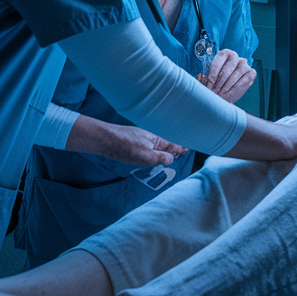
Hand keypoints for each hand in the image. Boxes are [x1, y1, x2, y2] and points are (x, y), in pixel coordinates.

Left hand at [68, 116, 187, 166]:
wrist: (105, 139)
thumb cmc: (125, 147)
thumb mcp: (145, 156)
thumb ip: (160, 158)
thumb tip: (172, 159)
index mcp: (158, 139)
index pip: (175, 143)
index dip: (183, 146)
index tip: (192, 147)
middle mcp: (153, 136)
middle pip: (168, 143)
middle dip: (176, 147)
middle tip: (185, 151)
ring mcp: (144, 138)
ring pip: (159, 144)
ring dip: (166, 148)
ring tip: (173, 153)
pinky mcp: (136, 141)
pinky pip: (151, 145)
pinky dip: (156, 149)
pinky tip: (154, 152)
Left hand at [198, 49, 256, 103]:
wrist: (226, 90)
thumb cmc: (216, 83)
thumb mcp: (208, 80)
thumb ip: (203, 78)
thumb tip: (199, 76)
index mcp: (223, 54)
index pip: (218, 62)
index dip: (212, 75)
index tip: (209, 85)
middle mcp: (234, 56)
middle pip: (228, 68)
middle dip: (220, 82)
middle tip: (215, 91)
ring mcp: (244, 63)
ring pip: (238, 72)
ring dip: (229, 84)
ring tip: (222, 92)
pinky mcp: (251, 71)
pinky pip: (247, 77)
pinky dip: (239, 85)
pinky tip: (231, 91)